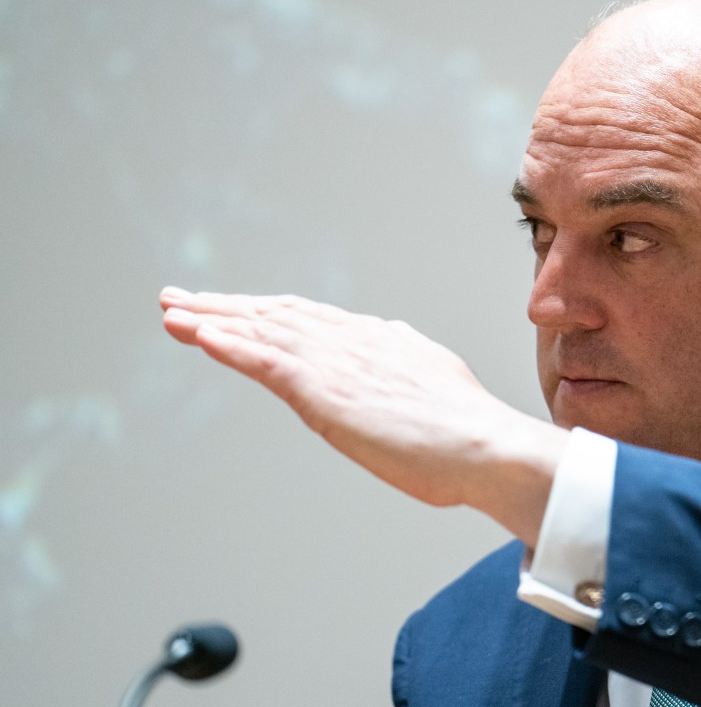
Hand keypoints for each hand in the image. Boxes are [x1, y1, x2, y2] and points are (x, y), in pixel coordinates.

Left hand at [159, 287, 566, 544]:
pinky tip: (195, 335)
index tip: (236, 309)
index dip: (267, 311)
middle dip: (226, 306)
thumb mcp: (436, 383)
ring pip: (260, 330)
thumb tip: (397, 347)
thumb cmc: (469, 433)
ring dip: (211, 319)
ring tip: (171, 311)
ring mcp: (336, 361)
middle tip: (181, 298)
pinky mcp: (321, 388)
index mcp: (381, 340)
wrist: (485, 446)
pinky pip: (261, 359)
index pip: (311, 319)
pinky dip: (225, 345)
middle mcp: (353, 340)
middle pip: (276, 315)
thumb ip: (408, 363)